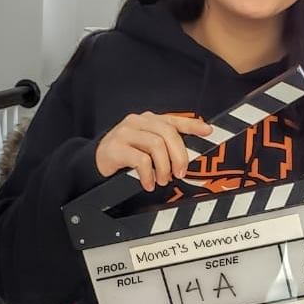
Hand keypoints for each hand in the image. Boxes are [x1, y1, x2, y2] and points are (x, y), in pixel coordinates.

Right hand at [95, 113, 212, 190]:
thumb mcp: (147, 147)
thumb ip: (165, 146)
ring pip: (156, 145)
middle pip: (168, 133)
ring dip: (163, 167)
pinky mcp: (115, 147)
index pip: (175, 120)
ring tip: (162, 180)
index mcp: (150, 120)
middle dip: (178, 155)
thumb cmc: (125, 154)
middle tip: (180, 173)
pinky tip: (148, 183)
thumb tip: (187, 158)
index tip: (208, 131)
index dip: (193, 125)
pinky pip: (140, 160)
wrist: (95, 161)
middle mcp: (139, 122)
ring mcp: (126, 132)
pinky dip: (148, 175)